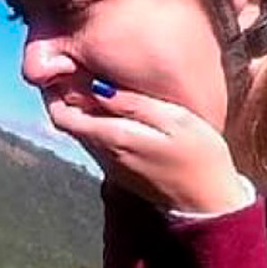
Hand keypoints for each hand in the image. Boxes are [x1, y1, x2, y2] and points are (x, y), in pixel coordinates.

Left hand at [47, 84, 249, 213]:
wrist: (209, 202)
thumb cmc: (199, 155)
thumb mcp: (174, 119)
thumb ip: (133, 103)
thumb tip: (96, 86)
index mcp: (113, 138)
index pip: (62, 114)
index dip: (57, 89)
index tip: (69, 66)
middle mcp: (104, 154)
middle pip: (68, 123)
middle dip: (67, 96)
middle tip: (81, 69)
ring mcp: (111, 166)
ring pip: (81, 132)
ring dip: (82, 109)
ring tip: (99, 83)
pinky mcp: (121, 172)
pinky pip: (98, 142)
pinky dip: (98, 123)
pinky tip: (117, 110)